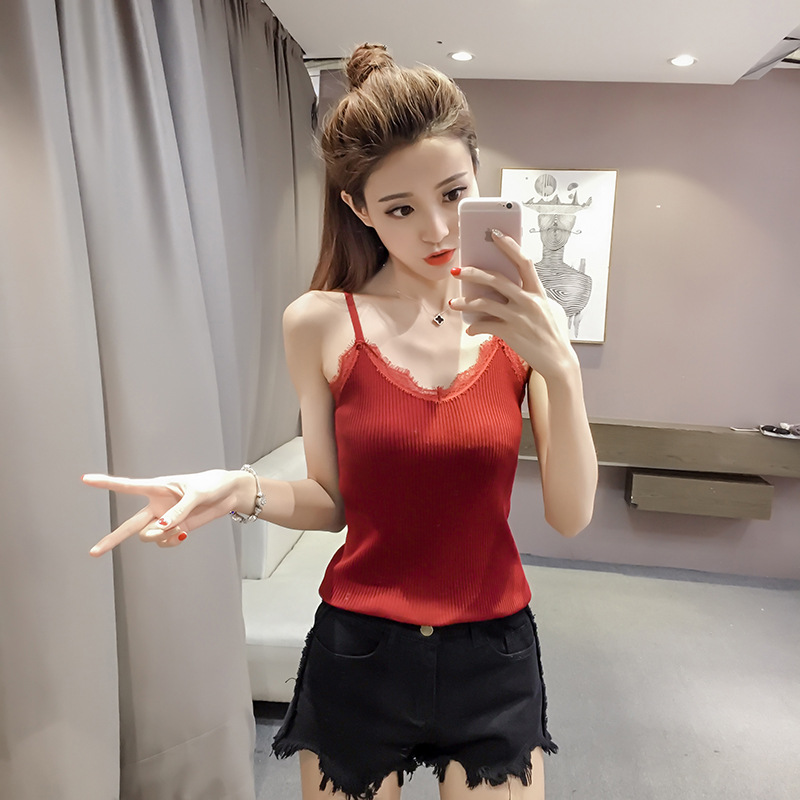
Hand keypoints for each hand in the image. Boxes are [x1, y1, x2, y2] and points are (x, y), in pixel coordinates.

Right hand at [82, 468, 250, 555]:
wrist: (229, 494)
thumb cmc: (211, 485)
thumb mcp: (197, 494)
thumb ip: (179, 510)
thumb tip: (162, 527)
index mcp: (158, 487)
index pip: (128, 486)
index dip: (106, 483)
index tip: (85, 479)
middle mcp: (157, 505)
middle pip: (129, 525)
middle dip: (112, 539)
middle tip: (94, 552)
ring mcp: (165, 519)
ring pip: (149, 536)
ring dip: (160, 536)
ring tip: (178, 528)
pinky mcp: (176, 528)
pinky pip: (164, 542)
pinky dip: (172, 541)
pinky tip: (183, 533)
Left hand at [451, 230, 577, 380]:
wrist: (558, 361)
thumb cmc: (550, 334)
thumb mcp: (545, 309)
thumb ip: (528, 296)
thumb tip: (502, 288)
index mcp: (538, 291)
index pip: (523, 262)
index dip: (509, 246)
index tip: (494, 234)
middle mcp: (529, 301)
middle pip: (496, 279)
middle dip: (474, 273)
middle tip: (457, 270)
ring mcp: (519, 317)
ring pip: (485, 303)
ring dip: (466, 302)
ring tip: (454, 303)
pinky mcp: (511, 333)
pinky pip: (486, 325)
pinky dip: (475, 327)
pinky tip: (470, 328)